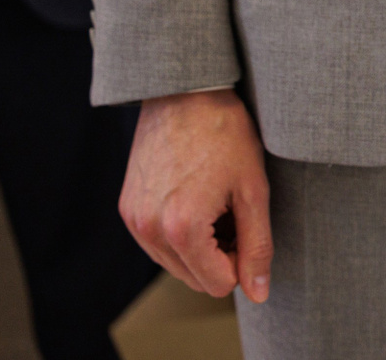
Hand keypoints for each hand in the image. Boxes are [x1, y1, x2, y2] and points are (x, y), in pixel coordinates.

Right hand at [121, 90, 271, 302]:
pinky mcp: (126, 208)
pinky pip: (156, 244)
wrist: (185, 93)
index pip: (218, 284)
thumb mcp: (253, 190)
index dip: (242, 261)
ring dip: (200, 247)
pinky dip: (178, 234)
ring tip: (216, 203)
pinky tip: (195, 198)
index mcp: (182, 228)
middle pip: (194, 279)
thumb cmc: (225, 134)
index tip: (249, 226)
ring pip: (174, 264)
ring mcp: (133, 220)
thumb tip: (259, 292)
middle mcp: (149, 230)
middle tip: (235, 212)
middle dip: (221, 256)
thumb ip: (257, 246)